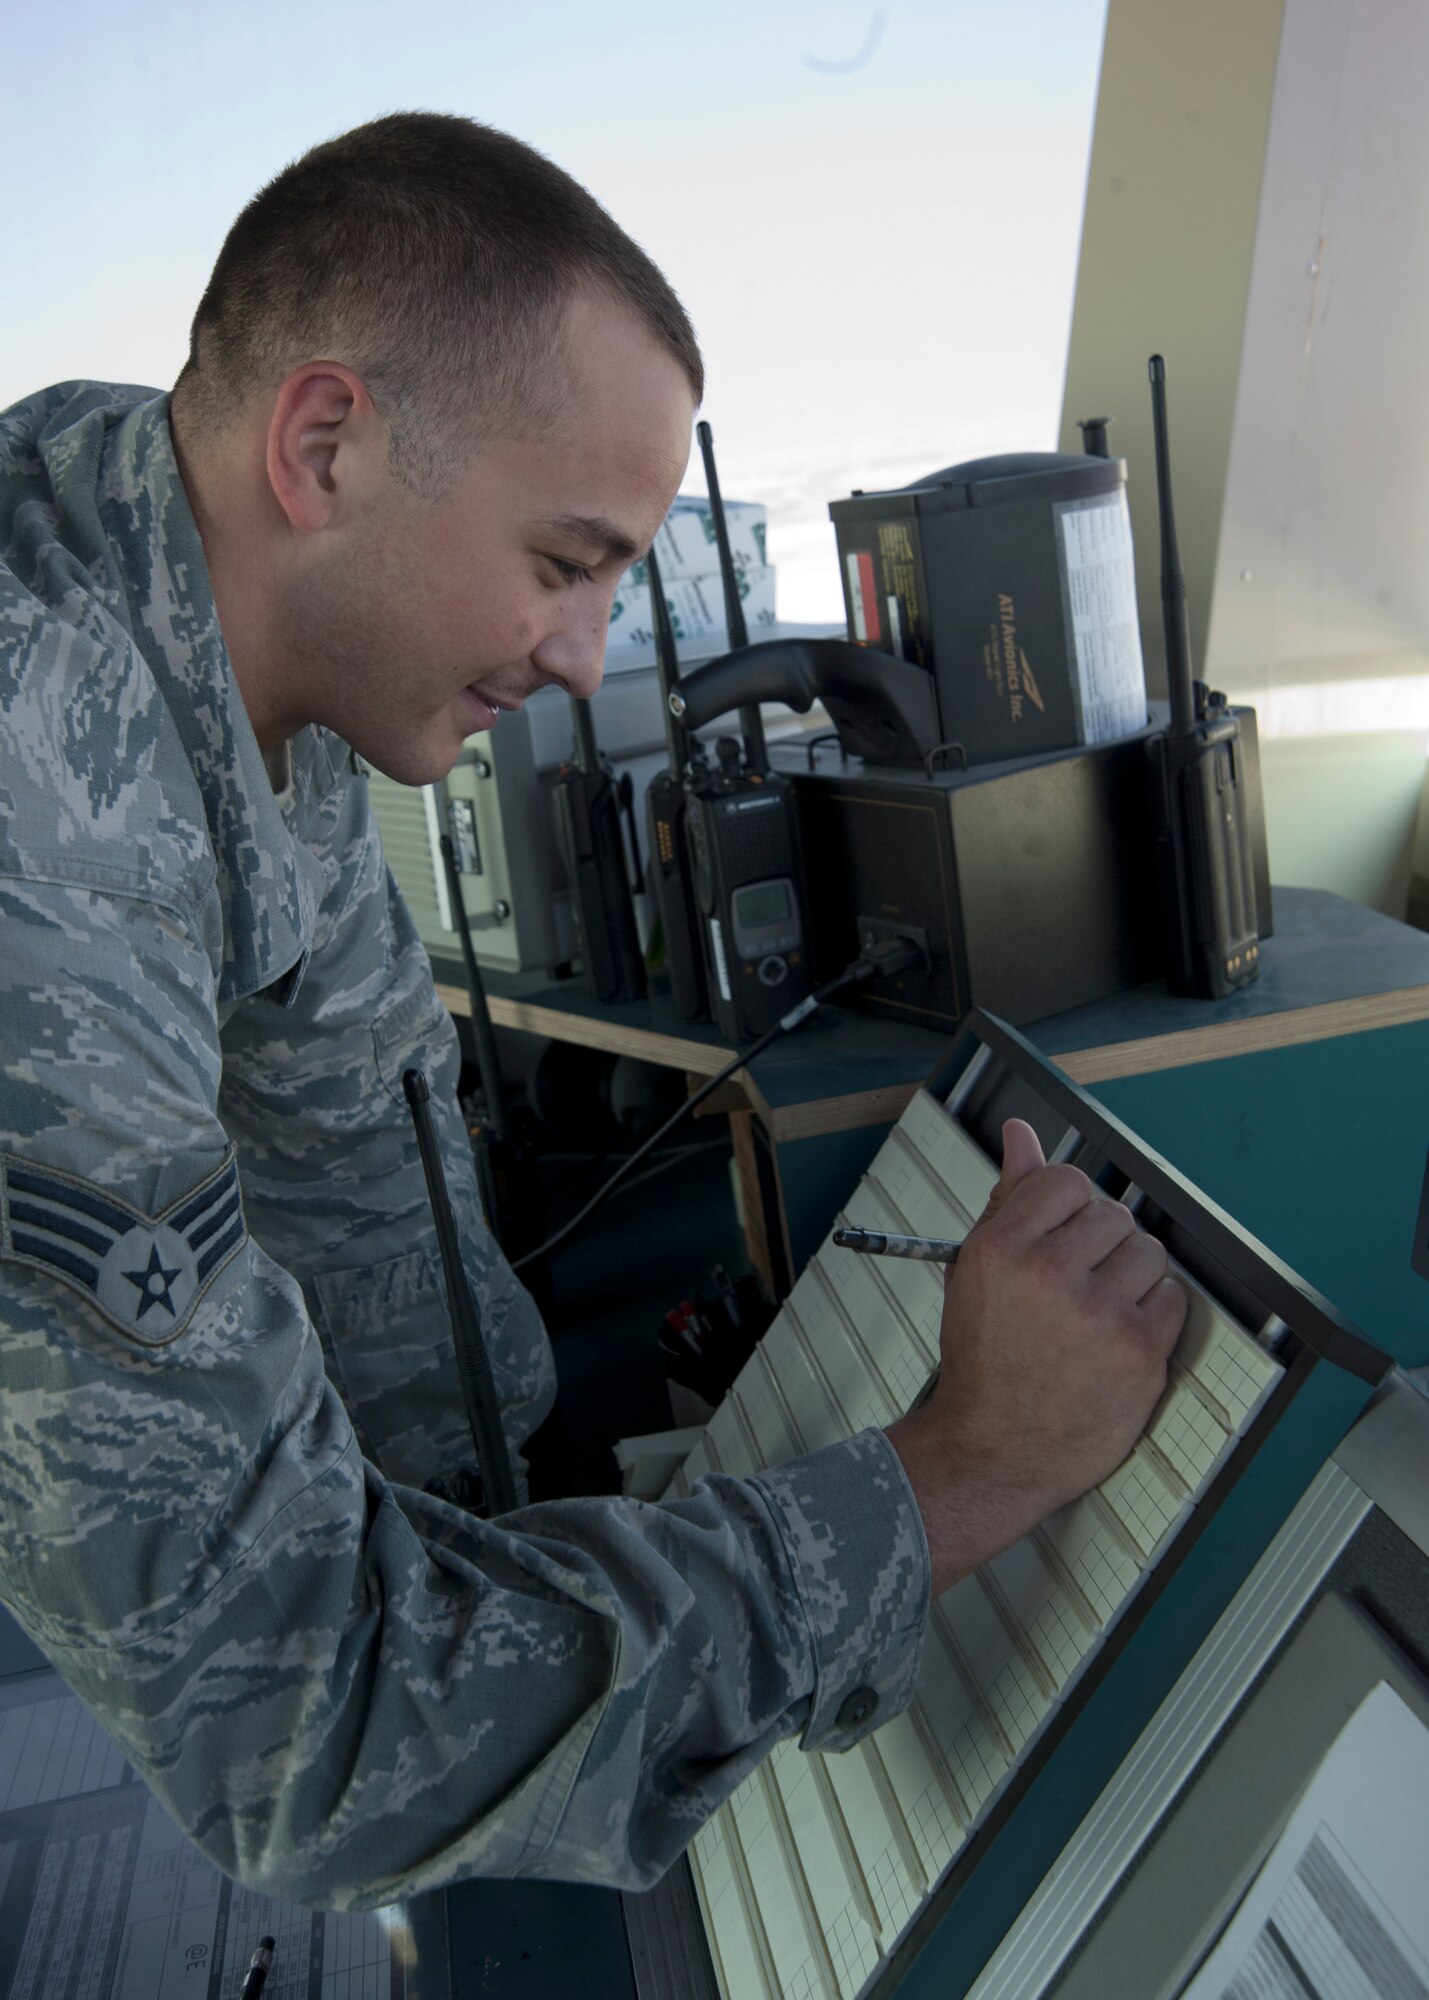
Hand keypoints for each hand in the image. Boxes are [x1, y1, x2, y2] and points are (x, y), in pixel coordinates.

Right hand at [885, 1118, 1186, 1596]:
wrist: (993, 1450)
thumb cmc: (985, 1359)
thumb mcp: (978, 1271)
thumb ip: (1008, 1197)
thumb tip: (1021, 1134)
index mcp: (1001, 1248)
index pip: (1068, 1181)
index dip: (1071, 1211)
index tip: (1063, 1241)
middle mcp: (1049, 1274)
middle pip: (1113, 1216)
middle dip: (1101, 1248)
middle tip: (1076, 1289)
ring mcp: (1098, 1314)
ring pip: (1149, 1253)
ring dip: (1131, 1278)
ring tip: (1097, 1314)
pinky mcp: (1139, 1352)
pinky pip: (1173, 1299)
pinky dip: (1153, 1315)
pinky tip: (1118, 1338)